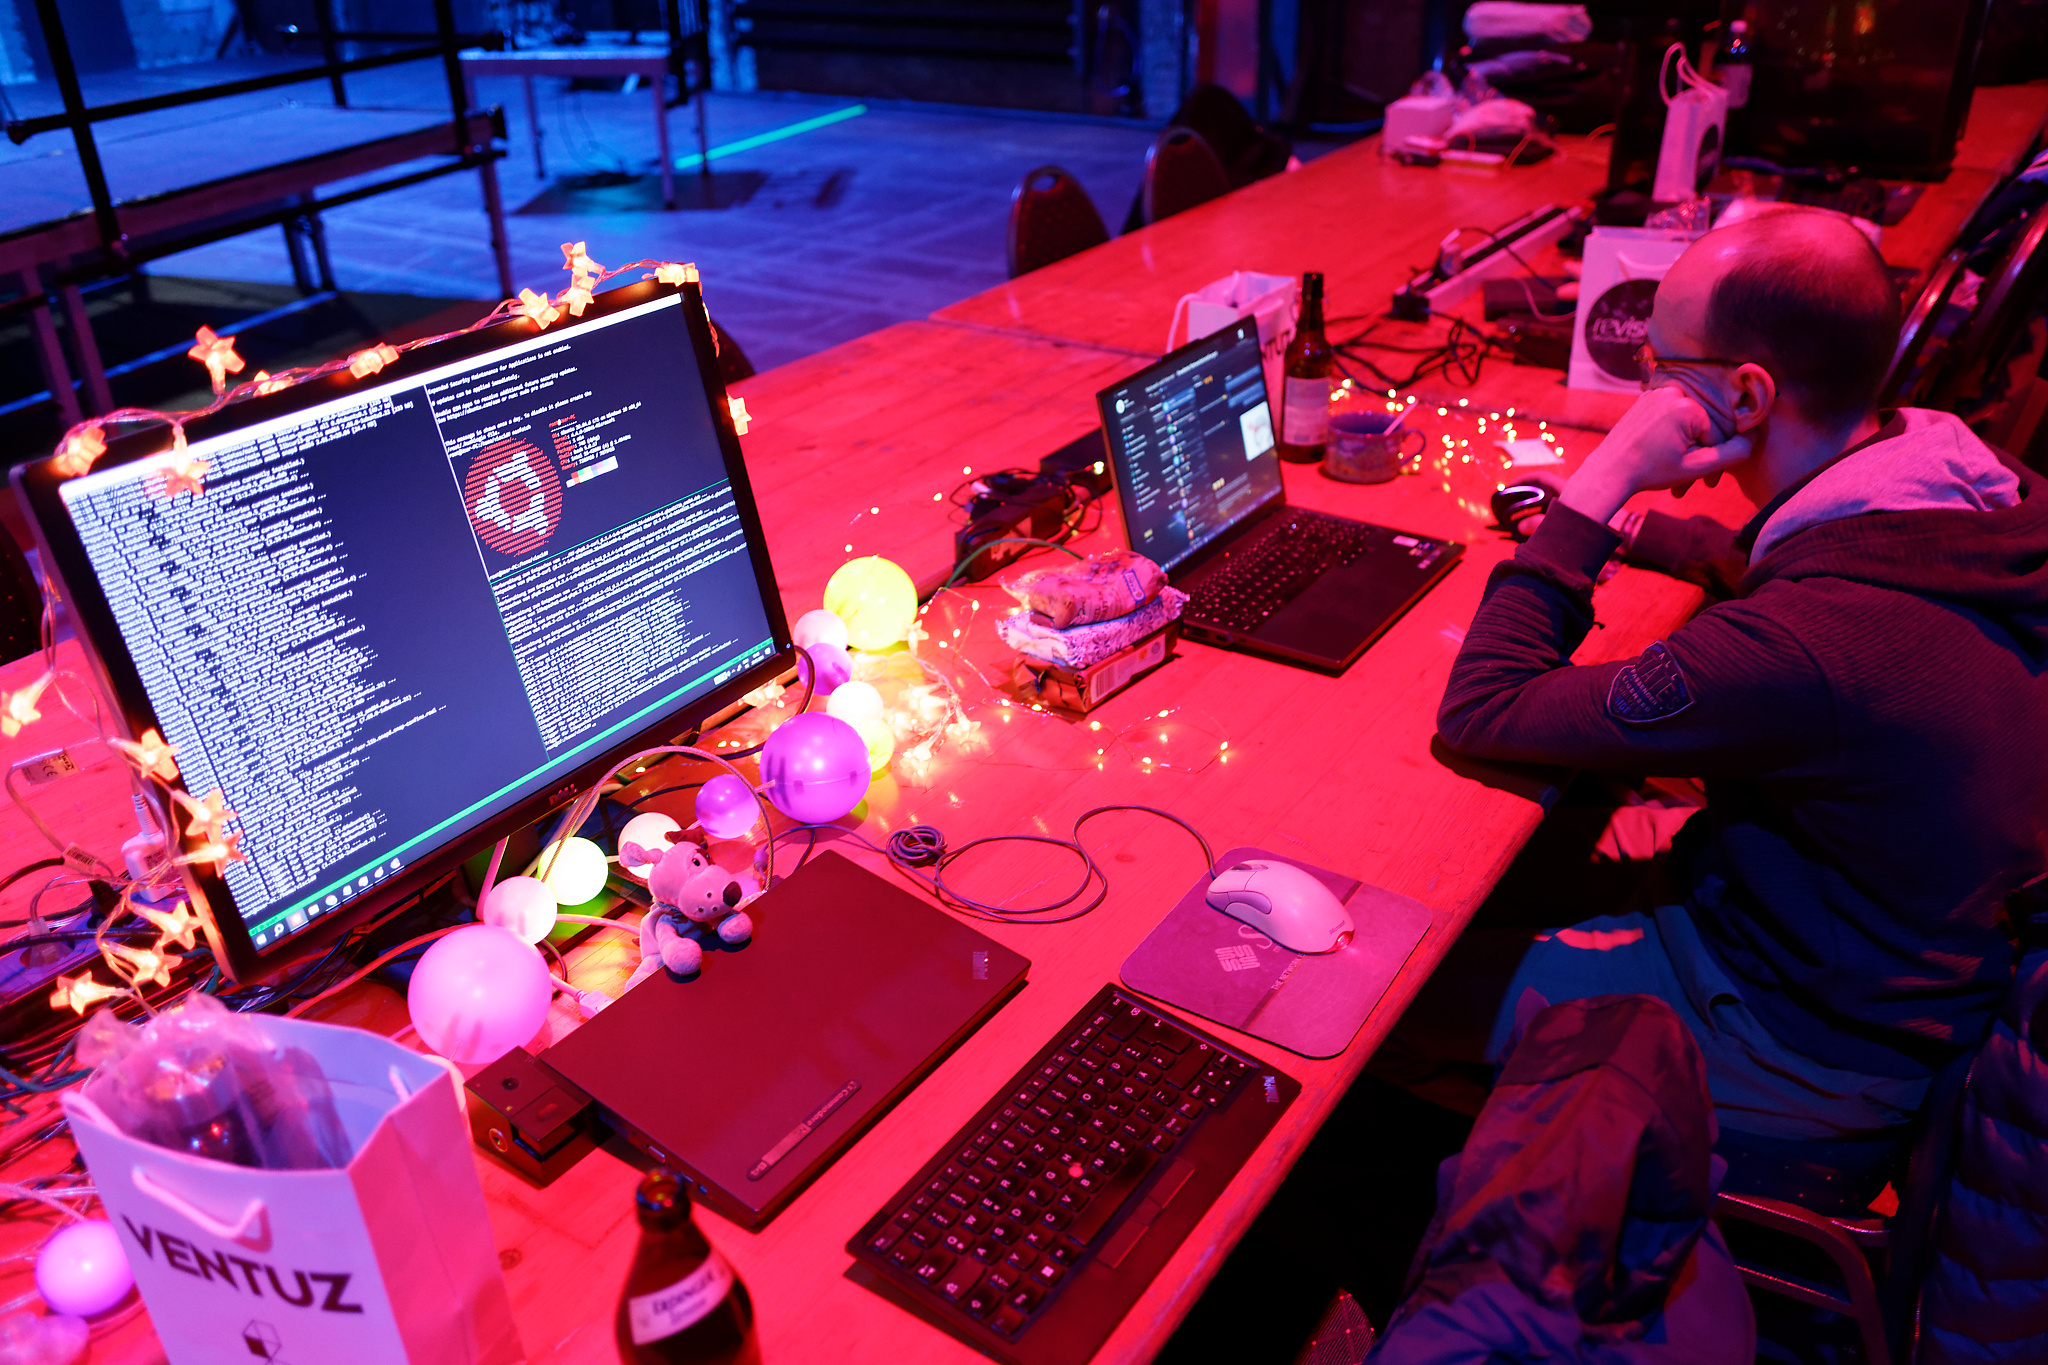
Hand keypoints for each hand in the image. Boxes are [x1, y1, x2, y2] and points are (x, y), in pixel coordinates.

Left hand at [1557, 385, 1753, 523]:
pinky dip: (1673, 435)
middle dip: (1701, 455)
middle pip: (1702, 425)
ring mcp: (1657, 393)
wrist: (1608, 471)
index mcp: (1688, 405)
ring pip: (1687, 422)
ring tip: (1676, 471)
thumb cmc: (1650, 472)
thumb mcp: (1696, 468)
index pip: (1717, 434)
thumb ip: (1731, 454)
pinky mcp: (1646, 399)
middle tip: (1693, 481)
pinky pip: (1671, 416)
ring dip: (1687, 446)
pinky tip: (1664, 454)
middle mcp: (1673, 392)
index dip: (1715, 461)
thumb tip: (1755, 438)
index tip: (1709, 482)